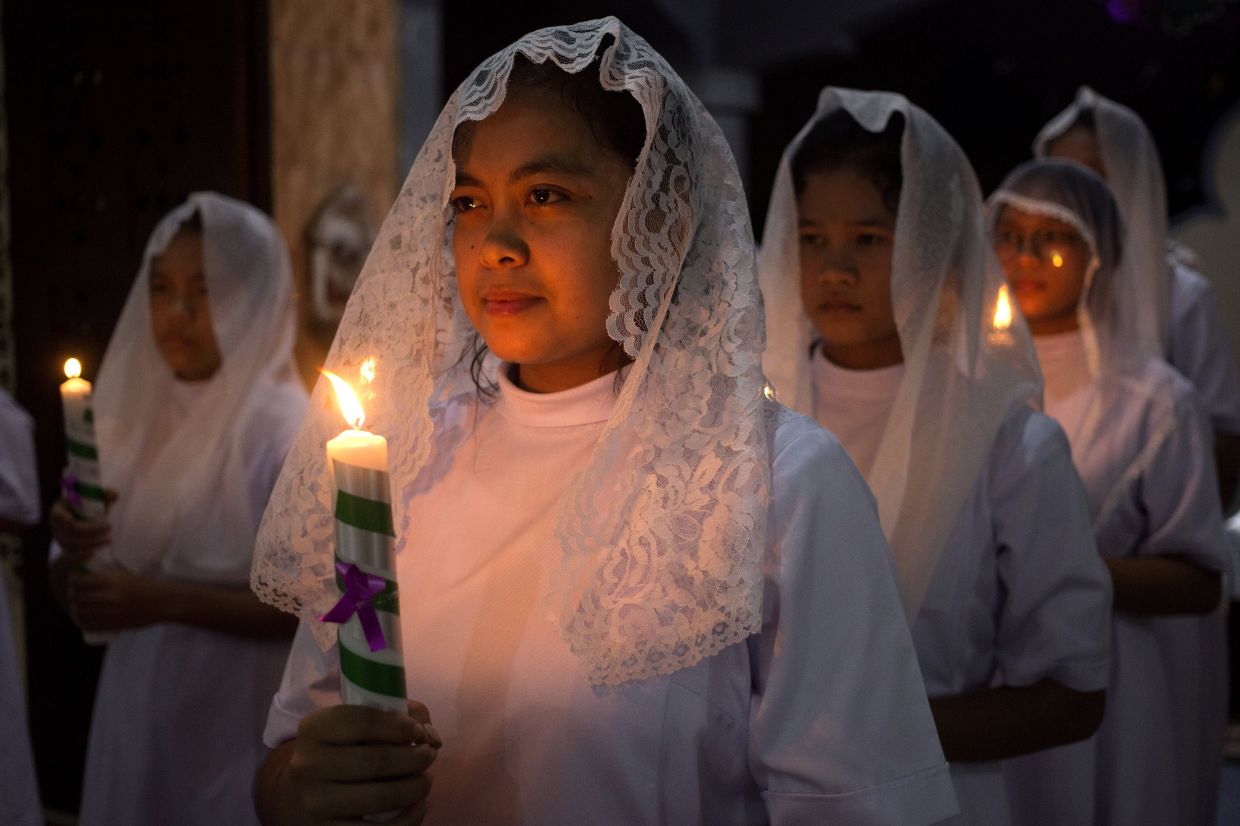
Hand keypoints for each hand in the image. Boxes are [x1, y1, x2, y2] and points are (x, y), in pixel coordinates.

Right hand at [49, 490, 115, 563]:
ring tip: (108, 539)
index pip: (64, 517)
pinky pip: (70, 555)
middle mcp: (55, 525)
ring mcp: (59, 538)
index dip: (80, 521)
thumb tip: (115, 494)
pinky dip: (82, 555)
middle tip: (110, 528)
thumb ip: (104, 496)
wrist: (81, 522)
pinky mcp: (64, 548)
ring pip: (72, 544)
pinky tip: (95, 552)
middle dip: (92, 531)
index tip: (103, 520)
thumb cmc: (87, 507)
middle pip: (71, 532)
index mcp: (58, 510)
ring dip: (91, 543)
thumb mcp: (95, 500)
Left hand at [68, 565, 164, 631]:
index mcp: (111, 580)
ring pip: (80, 612)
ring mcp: (111, 611)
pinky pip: (89, 625)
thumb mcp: (124, 575)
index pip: (79, 582)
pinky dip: (81, 622)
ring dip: (75, 609)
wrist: (164, 601)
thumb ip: (106, 576)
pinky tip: (82, 618)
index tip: (73, 581)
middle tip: (73, 595)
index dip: (72, 582)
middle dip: (72, 596)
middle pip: (77, 597)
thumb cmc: (144, 585)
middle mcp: (109, 595)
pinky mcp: (114, 624)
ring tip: (77, 607)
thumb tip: (84, 575)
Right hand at [285, 701, 440, 822]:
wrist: (301, 796)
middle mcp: (309, 765)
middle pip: (377, 761)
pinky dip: (409, 819)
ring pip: (381, 797)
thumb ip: (397, 714)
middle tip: (429, 755)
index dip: (400, 726)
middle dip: (416, 757)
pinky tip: (418, 805)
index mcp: (315, 729)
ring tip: (425, 780)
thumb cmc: (340, 751)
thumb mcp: (355, 724)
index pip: (364, 722)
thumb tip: (431, 735)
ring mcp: (316, 802)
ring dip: (416, 787)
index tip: (419, 731)